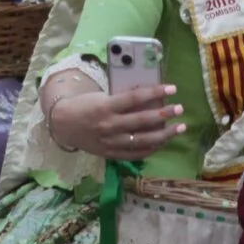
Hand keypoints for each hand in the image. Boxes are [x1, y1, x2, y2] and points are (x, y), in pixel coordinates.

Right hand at [50, 82, 184, 161]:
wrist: (63, 125)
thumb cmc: (84, 105)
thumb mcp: (100, 96)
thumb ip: (121, 97)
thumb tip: (149, 94)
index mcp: (106, 106)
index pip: (135, 98)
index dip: (155, 93)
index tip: (172, 89)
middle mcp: (110, 125)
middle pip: (143, 120)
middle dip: (165, 114)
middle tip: (179, 108)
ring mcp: (111, 142)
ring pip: (144, 140)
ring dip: (165, 134)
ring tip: (180, 127)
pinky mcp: (112, 154)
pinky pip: (136, 154)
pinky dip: (152, 148)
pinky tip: (162, 142)